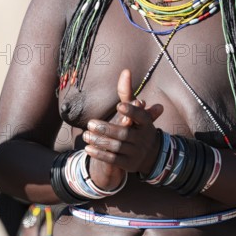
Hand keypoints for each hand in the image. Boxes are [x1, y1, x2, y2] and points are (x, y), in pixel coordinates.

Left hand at [83, 69, 162, 185]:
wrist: (149, 154)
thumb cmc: (137, 125)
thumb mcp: (135, 110)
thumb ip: (127, 92)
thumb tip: (125, 71)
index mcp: (147, 123)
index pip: (141, 116)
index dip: (131, 111)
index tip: (119, 106)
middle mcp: (144, 138)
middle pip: (124, 133)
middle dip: (106, 129)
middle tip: (90, 123)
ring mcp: (137, 152)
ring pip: (116, 147)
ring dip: (99, 141)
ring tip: (86, 134)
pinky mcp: (129, 164)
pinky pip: (113, 159)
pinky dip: (100, 154)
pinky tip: (88, 148)